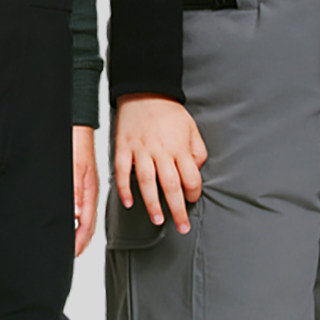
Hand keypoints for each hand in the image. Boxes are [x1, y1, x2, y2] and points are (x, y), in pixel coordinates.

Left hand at [73, 126, 98, 257]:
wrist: (76, 122)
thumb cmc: (74, 139)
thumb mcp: (72, 164)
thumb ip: (74, 189)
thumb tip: (76, 213)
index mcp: (89, 190)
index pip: (86, 223)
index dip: (79, 241)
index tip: (71, 253)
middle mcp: (89, 191)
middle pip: (87, 224)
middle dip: (80, 242)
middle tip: (70, 255)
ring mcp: (85, 187)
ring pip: (84, 216)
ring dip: (79, 232)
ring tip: (72, 244)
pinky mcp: (80, 181)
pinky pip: (80, 206)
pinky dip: (76, 219)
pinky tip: (70, 220)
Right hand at [114, 94, 207, 232]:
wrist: (145, 92)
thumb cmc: (170, 112)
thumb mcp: (192, 128)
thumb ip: (198, 150)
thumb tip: (196, 170)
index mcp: (179, 147)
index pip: (190, 177)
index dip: (194, 192)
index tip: (192, 199)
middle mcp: (160, 150)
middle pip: (171, 185)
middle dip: (178, 209)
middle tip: (182, 227)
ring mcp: (140, 150)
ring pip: (146, 181)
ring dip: (152, 203)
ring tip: (158, 220)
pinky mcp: (124, 148)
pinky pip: (122, 171)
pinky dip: (124, 188)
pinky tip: (129, 202)